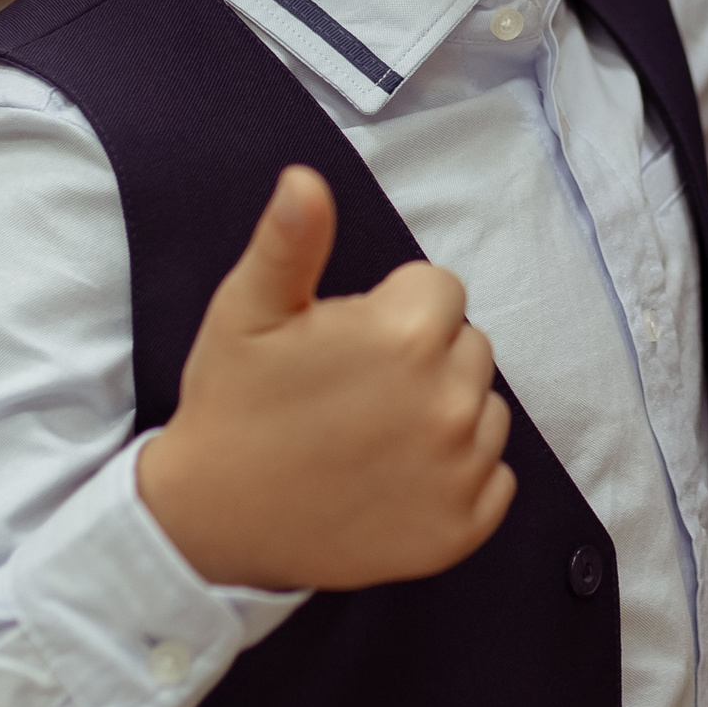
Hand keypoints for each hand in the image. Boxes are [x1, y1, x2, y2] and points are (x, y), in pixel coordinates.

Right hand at [137, 167, 515, 593]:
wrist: (213, 522)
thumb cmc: (233, 406)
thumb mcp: (247, 311)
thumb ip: (291, 240)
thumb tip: (305, 179)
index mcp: (405, 336)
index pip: (440, 290)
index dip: (391, 310)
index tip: (347, 344)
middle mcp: (449, 402)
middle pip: (468, 346)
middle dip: (423, 357)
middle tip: (355, 391)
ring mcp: (461, 471)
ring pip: (485, 410)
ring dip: (443, 414)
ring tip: (373, 436)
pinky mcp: (464, 527)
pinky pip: (494, 478)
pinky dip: (456, 478)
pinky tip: (396, 480)